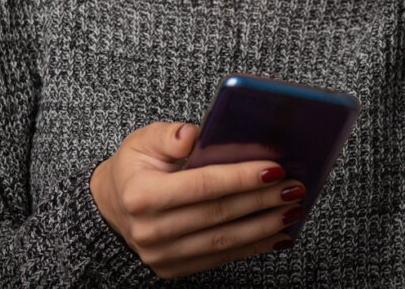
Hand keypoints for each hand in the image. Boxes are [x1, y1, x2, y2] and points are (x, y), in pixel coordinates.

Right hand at [90, 122, 305, 279]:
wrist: (109, 210)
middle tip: (296, 186)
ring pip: (225, 240)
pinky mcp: (175, 269)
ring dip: (266, 226)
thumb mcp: (141, 141)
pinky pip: (222, 257)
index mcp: (142, 195)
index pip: (203, 185)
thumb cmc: (133, 169)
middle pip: (220, 214)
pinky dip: (254, 246)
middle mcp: (151, 230)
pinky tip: (280, 234)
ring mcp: (162, 255)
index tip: (275, 168)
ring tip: (295, 209)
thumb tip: (193, 135)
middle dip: (263, 200)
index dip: (241, 178)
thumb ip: (169, 135)